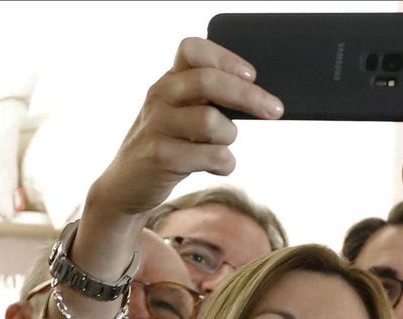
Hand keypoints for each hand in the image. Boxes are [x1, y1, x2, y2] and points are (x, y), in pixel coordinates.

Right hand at [87, 38, 283, 220]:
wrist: (126, 184)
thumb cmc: (169, 145)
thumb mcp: (182, 115)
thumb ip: (208, 102)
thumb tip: (259, 100)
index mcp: (168, 81)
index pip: (192, 49)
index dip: (225, 58)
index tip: (252, 75)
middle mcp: (160, 96)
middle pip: (209, 82)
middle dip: (249, 96)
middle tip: (276, 110)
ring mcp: (157, 125)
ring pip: (211, 121)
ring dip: (229, 137)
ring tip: (221, 147)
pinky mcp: (160, 156)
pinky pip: (211, 156)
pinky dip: (224, 163)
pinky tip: (218, 166)